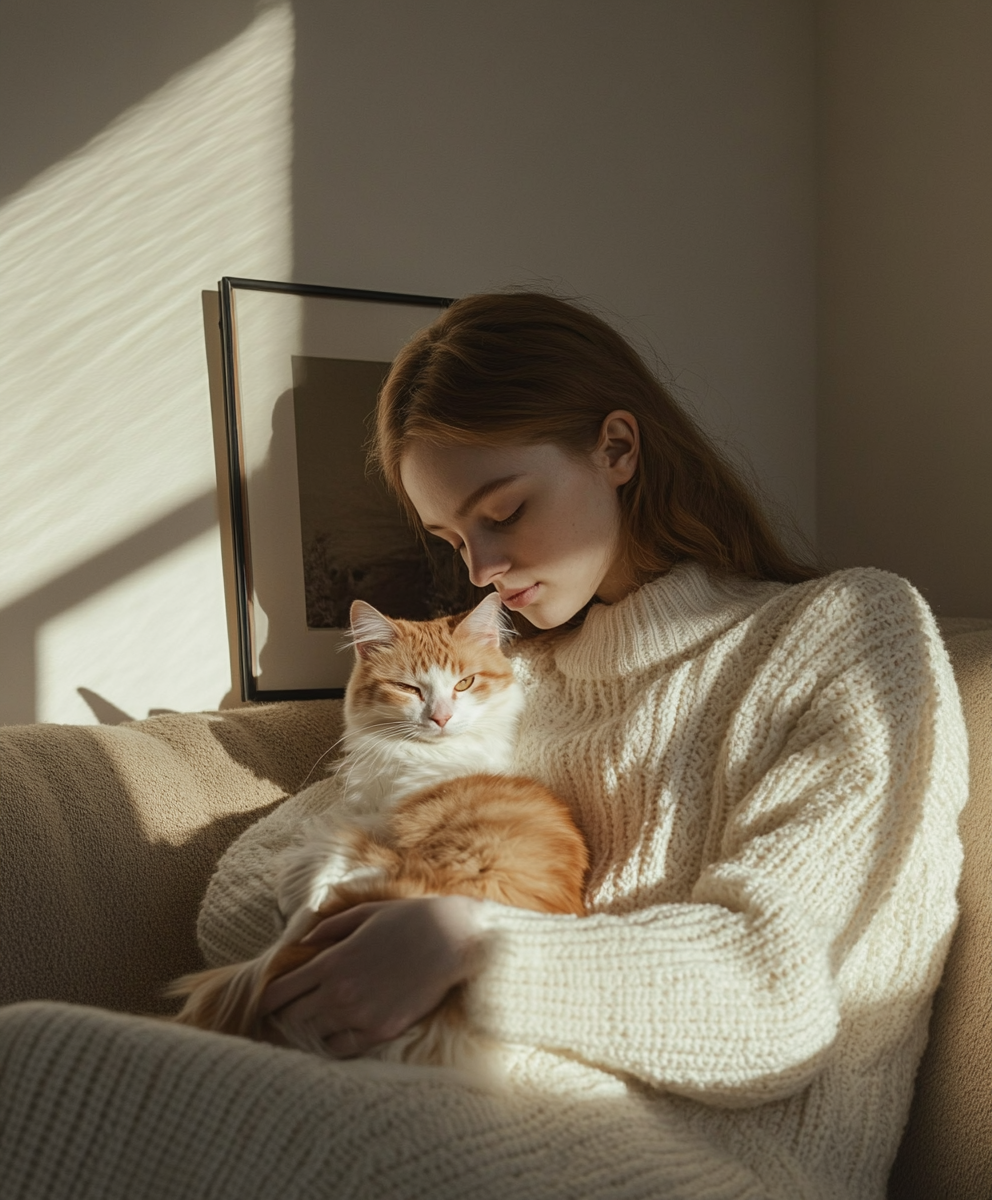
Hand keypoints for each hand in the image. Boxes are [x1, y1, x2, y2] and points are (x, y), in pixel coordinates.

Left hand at [258, 895, 483, 1056]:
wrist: (451, 940)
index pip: (280, 992)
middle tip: (284, 1016)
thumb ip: (329, 928)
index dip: (266, 1000)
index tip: (263, 1004)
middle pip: (291, 1018)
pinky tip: (334, 1037)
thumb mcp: (364, 914)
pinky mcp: (381, 1031)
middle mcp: (339, 992)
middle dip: (283, 1017)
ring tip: (308, 1028)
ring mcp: (360, 1015)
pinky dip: (332, 1046)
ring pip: (314, 1037)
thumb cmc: (407, 921)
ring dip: (307, 1033)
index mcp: (331, 961)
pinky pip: (342, 1050)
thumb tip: (304, 941)